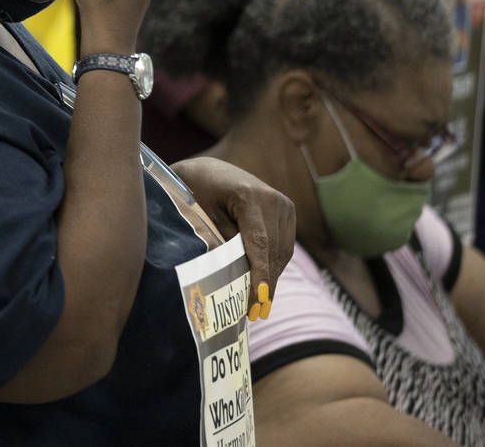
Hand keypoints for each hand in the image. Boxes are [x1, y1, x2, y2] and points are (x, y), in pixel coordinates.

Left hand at [171, 157, 295, 319]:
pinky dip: (273, 266)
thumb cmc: (197, 192)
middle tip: (254, 313)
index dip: (259, 274)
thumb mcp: (200, 215)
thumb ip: (217, 242)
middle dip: (264, 284)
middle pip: (272, 251)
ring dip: (271, 279)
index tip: (258, 300)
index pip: (258, 243)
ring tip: (259, 306)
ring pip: (281, 252)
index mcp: (249, 197)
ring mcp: (284, 205)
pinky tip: (263, 285)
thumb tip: (226, 279)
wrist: (209, 170)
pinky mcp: (287, 211)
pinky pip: (283, 246)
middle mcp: (273, 199)